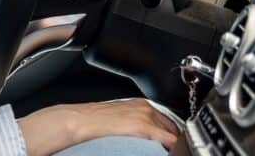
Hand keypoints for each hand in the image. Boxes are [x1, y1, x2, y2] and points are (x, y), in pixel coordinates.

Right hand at [17, 98, 179, 155]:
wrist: (81, 121)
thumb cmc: (95, 122)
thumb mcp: (120, 118)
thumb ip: (136, 123)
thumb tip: (147, 137)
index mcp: (142, 104)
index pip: (168, 121)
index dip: (172, 135)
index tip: (172, 144)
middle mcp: (147, 107)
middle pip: (173, 127)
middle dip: (173, 140)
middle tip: (169, 149)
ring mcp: (146, 115)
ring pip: (173, 134)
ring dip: (171, 144)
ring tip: (166, 151)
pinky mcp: (143, 126)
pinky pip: (169, 141)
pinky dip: (171, 148)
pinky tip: (167, 152)